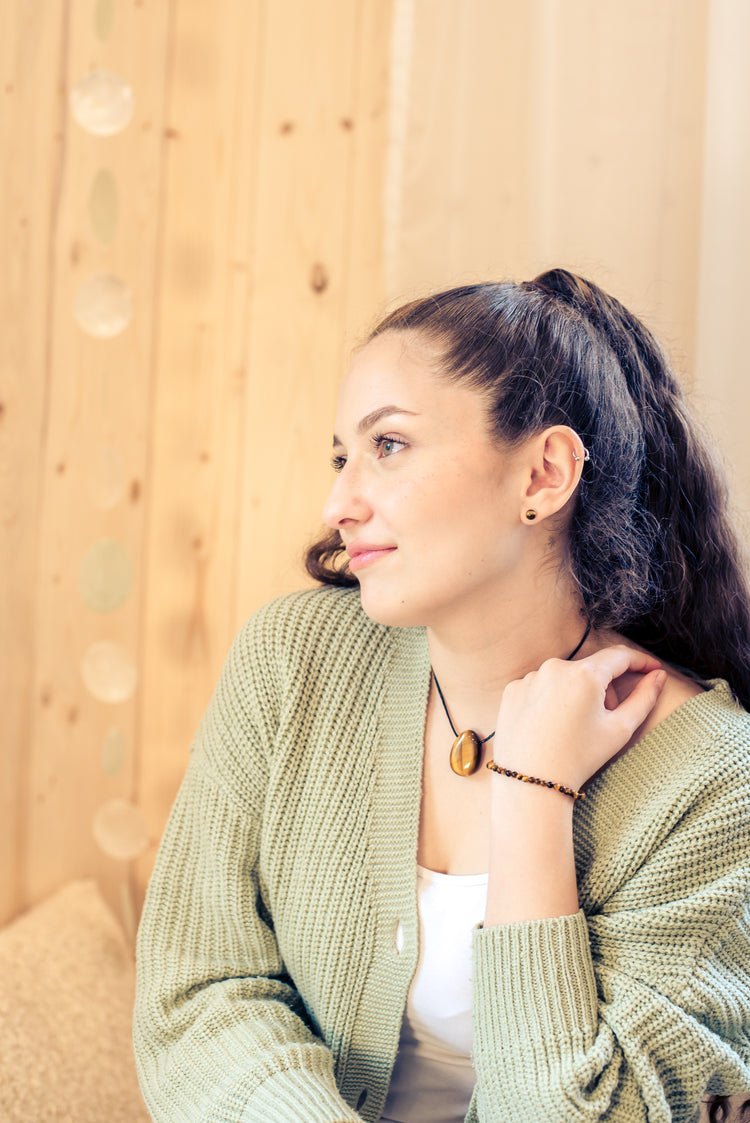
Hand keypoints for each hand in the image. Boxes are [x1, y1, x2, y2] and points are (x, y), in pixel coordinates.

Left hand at [493, 645, 666, 791]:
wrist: (532, 782)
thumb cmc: (579, 758)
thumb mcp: (620, 729)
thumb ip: (644, 697)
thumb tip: (657, 675)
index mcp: (584, 674)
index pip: (619, 656)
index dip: (639, 661)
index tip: (652, 668)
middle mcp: (554, 667)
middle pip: (591, 669)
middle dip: (604, 688)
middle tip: (606, 719)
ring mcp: (530, 677)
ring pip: (565, 677)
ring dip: (577, 693)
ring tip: (574, 727)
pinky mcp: (512, 689)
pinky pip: (540, 686)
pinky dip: (551, 699)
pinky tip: (551, 726)